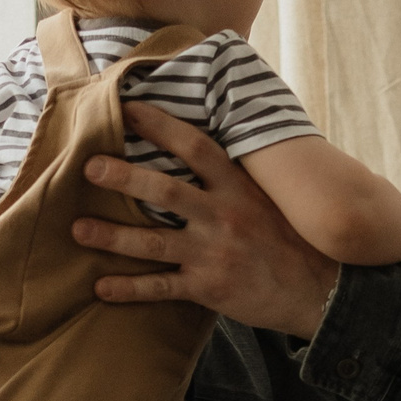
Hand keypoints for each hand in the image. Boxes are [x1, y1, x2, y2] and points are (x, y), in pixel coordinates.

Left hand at [73, 103, 342, 337]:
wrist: (323, 290)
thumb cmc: (295, 238)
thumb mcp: (275, 196)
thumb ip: (240, 173)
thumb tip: (213, 140)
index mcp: (239, 187)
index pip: (196, 147)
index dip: (161, 125)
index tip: (130, 109)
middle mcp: (223, 216)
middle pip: (165, 191)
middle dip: (124, 178)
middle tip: (89, 167)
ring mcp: (213, 254)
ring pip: (153, 242)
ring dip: (112, 236)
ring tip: (77, 229)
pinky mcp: (208, 289)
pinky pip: (160, 288)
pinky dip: (128, 288)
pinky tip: (100, 287)